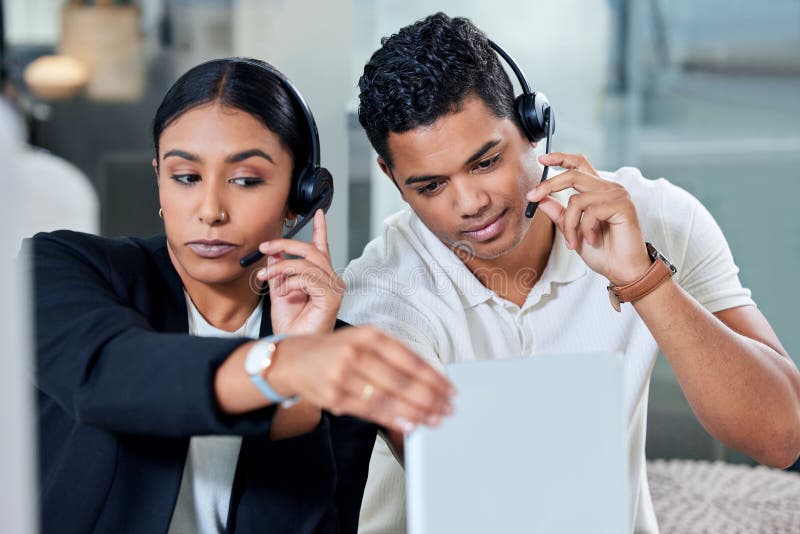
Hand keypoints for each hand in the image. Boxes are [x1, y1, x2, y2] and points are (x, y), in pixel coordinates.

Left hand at [256, 210, 344, 334]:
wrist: (290, 345)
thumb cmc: (290, 325)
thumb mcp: (279, 289)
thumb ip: (279, 269)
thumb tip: (275, 251)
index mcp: (320, 277)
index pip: (321, 248)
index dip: (320, 229)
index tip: (317, 213)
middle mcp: (331, 280)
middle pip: (312, 251)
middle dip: (285, 245)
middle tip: (264, 247)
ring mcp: (334, 289)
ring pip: (307, 263)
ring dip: (281, 268)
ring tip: (266, 278)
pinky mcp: (332, 297)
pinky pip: (308, 278)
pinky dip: (290, 282)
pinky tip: (283, 293)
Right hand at [267, 326, 455, 433]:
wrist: (292, 360)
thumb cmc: (333, 351)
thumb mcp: (363, 340)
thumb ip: (393, 355)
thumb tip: (428, 378)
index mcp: (369, 335)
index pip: (410, 358)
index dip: (433, 377)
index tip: (449, 389)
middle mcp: (356, 352)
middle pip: (402, 380)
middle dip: (430, 398)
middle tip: (447, 408)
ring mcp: (343, 374)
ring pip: (388, 398)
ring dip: (416, 411)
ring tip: (434, 419)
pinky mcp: (334, 396)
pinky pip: (369, 411)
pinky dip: (392, 418)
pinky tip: (408, 423)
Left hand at [526, 153, 650, 284]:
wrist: (622, 271)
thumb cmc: (603, 252)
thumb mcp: (572, 230)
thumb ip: (559, 213)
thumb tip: (540, 199)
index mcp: (598, 191)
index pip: (579, 165)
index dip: (560, 158)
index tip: (542, 159)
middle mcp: (609, 188)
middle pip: (573, 174)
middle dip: (549, 185)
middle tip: (532, 197)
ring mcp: (618, 195)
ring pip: (577, 199)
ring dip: (569, 224)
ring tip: (573, 242)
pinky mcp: (623, 206)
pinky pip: (590, 212)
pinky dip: (584, 230)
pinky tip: (593, 241)